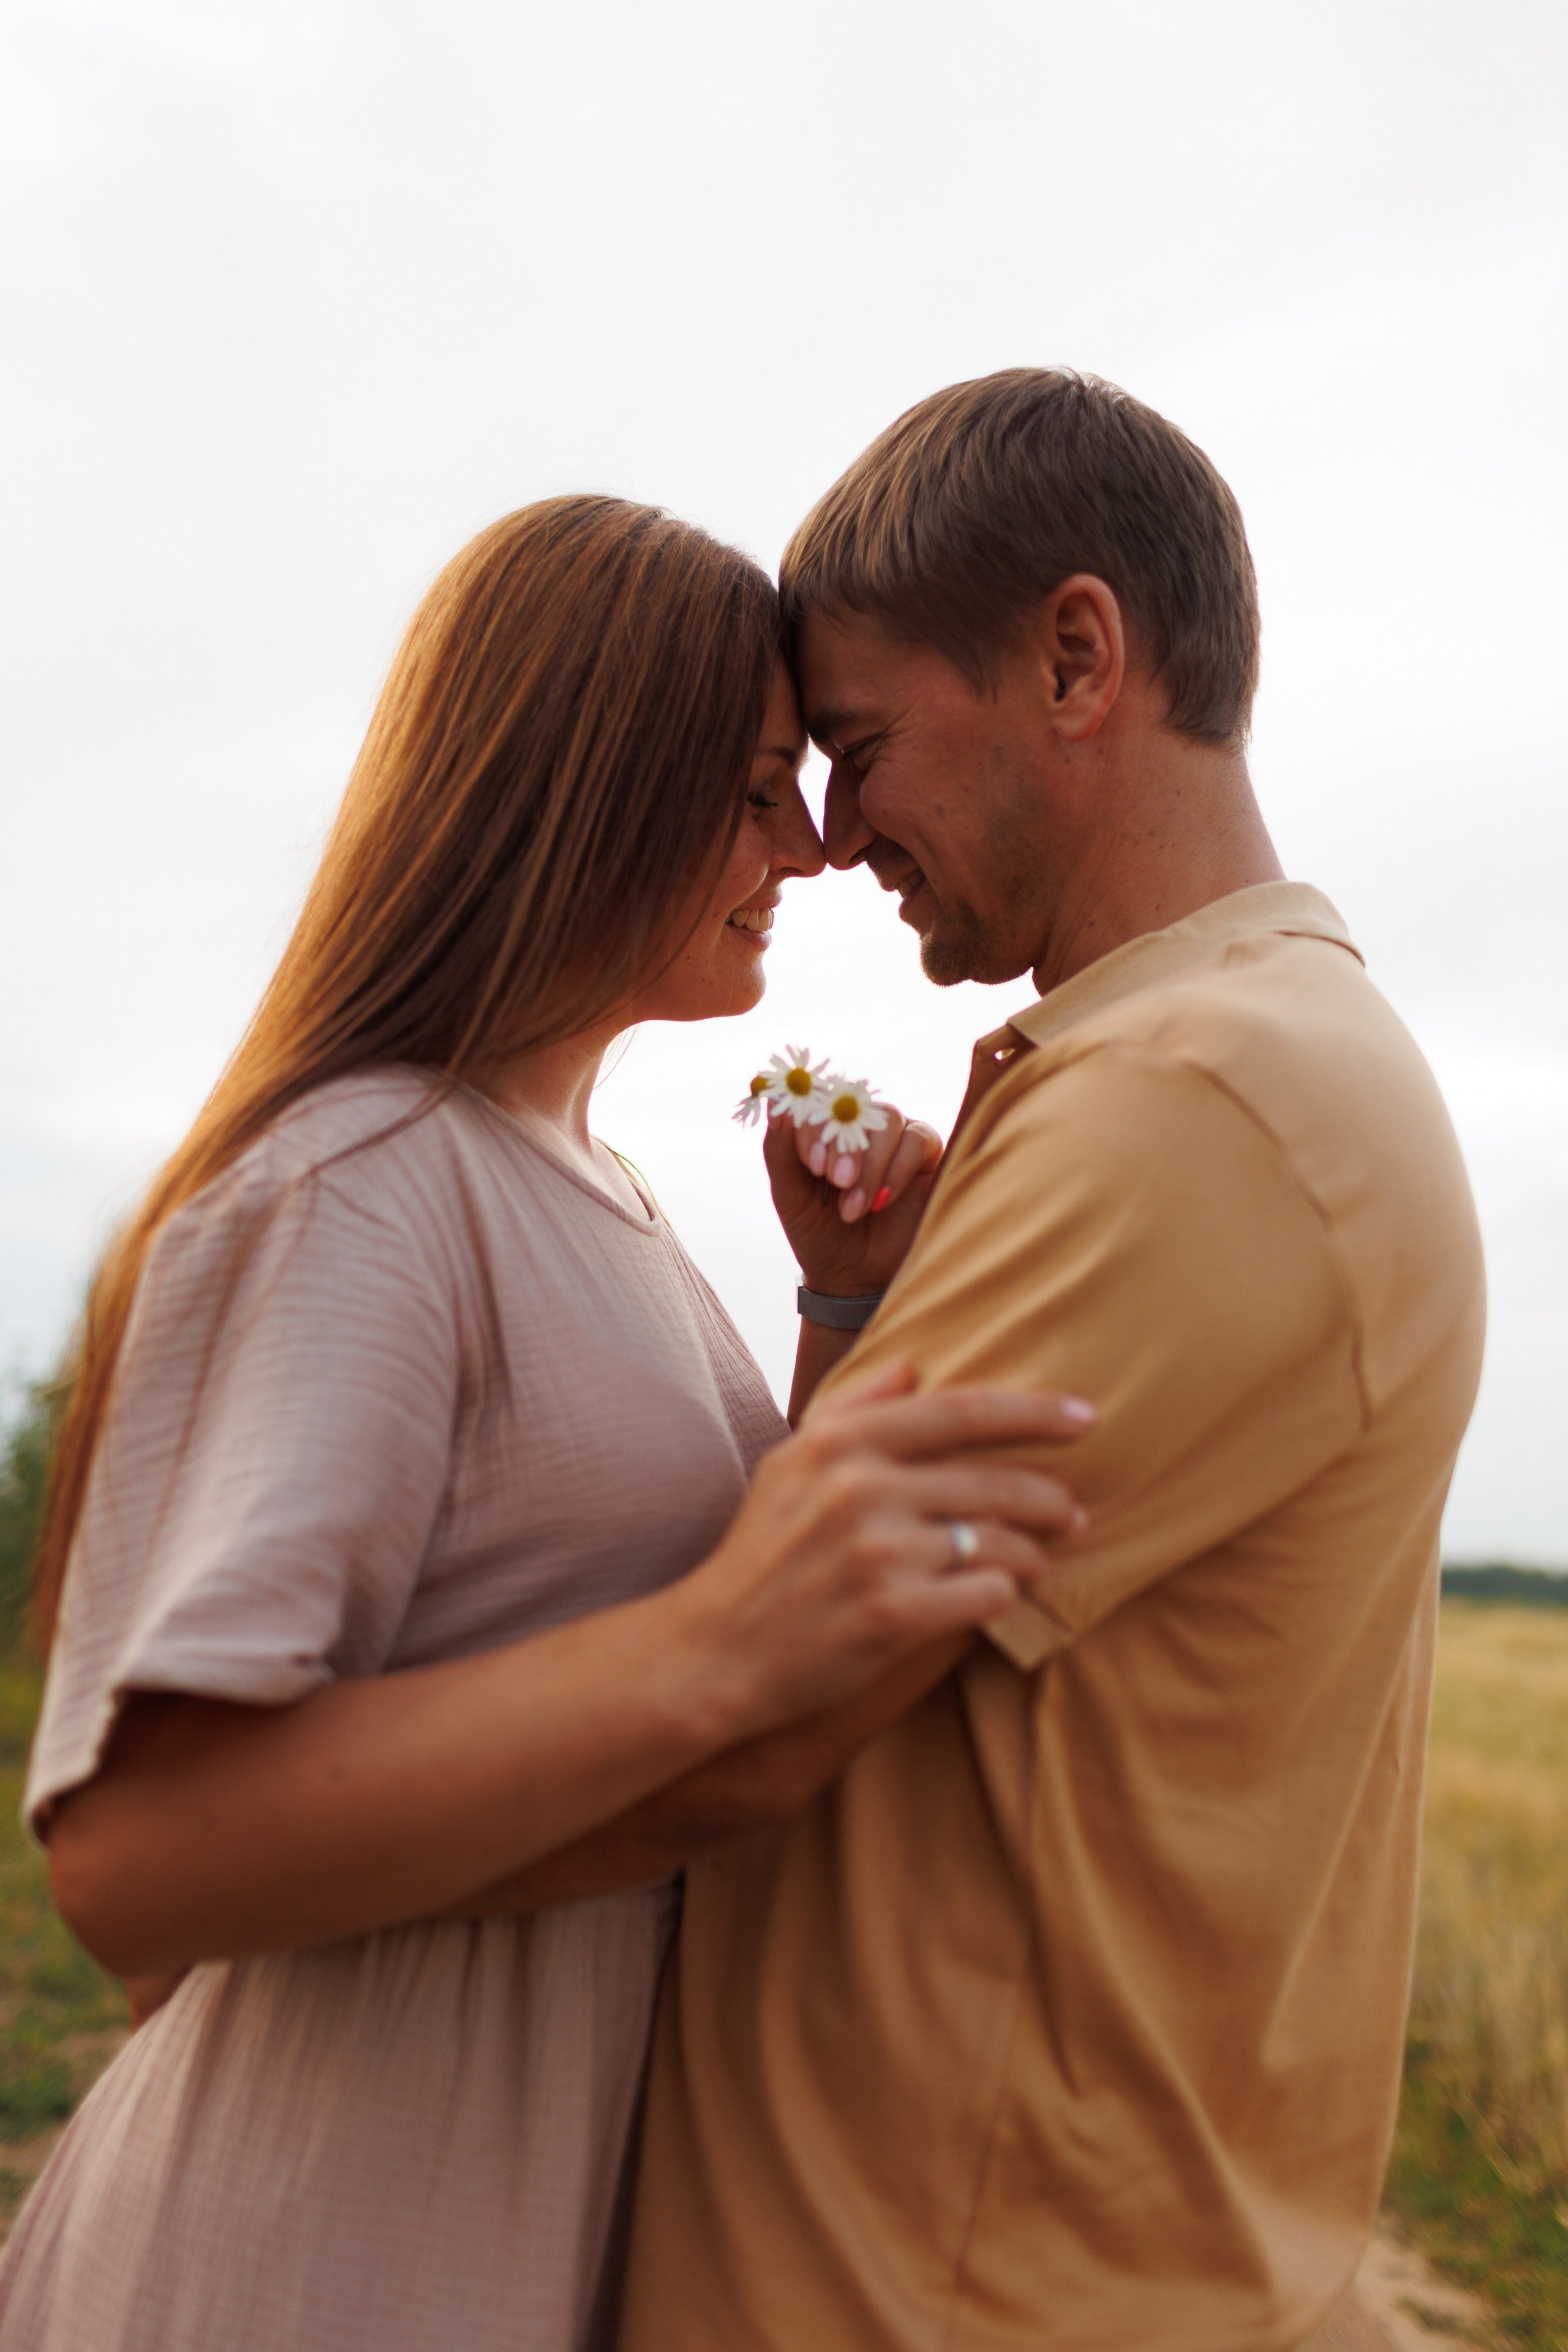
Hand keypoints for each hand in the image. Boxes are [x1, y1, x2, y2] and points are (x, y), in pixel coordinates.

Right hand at [669, 1360, 1091, 1736]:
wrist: (717, 1649)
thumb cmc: (761, 1551)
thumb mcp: (788, 1462)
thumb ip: (851, 1408)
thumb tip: (912, 1367)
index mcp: (841, 1444)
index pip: (960, 1411)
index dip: (1033, 1411)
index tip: (1084, 1417)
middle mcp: (861, 1490)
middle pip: (992, 1480)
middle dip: (1048, 1495)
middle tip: (1074, 1510)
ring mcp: (879, 1555)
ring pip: (997, 1541)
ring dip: (1032, 1552)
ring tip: (1040, 1560)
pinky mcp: (894, 1616)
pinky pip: (986, 1595)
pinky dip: (1002, 1596)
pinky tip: (998, 1598)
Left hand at [763, 1098, 942, 1299]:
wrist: (856, 1276)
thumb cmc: (819, 1233)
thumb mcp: (791, 1197)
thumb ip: (779, 1151)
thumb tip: (775, 1105)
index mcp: (823, 1128)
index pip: (818, 1102)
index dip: (816, 1126)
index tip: (813, 1164)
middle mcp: (860, 1125)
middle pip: (855, 1108)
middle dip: (844, 1146)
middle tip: (837, 1182)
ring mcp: (895, 1136)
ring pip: (887, 1120)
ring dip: (870, 1165)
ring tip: (855, 1208)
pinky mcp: (928, 1153)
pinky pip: (919, 1139)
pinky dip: (898, 1169)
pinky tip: (883, 1201)